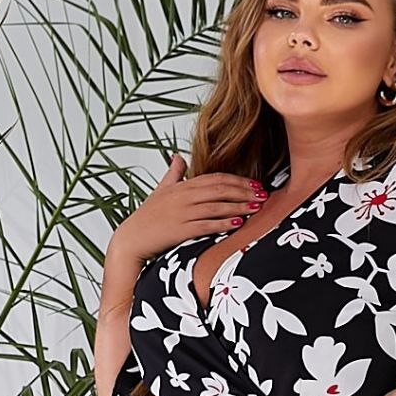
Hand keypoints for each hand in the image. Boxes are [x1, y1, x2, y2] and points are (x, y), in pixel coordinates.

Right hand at [114, 152, 268, 262]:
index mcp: (182, 186)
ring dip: (239, 206)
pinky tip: (239, 223)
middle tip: (264, 196)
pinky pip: (207, 225)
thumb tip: (177, 156)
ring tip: (257, 208)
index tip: (255, 184)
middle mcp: (183, 197)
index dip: (237, 180)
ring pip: (216, 206)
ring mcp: (182, 213)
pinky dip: (223, 223)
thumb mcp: (160, 190)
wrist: (131, 239)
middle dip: (244, 192)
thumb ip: (173, 173)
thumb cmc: (147, 217)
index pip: (215, 178)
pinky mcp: (180, 230)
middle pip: (220, 190)